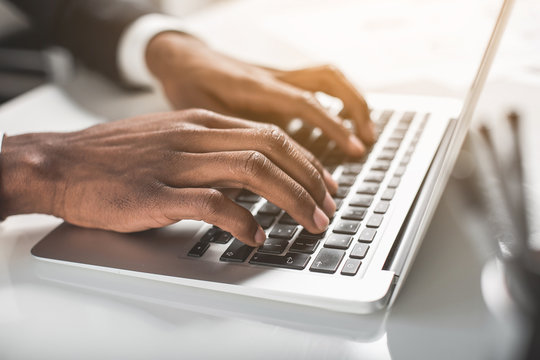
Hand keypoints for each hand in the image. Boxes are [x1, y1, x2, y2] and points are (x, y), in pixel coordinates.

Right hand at [0, 110, 336, 245]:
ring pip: (253, 172)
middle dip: (310, 179)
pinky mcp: (156, 193)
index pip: (270, 134)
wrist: (62, 163)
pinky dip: (243, 221)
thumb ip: (212, 151)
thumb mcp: (171, 139)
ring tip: (309, 221)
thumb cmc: (117, 156)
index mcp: (200, 122)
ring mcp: (176, 163)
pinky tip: (257, 236)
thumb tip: (253, 175)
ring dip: (291, 198)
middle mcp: (194, 136)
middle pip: (272, 149)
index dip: (305, 160)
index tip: (324, 183)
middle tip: (328, 205)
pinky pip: (212, 204)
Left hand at [145, 32, 374, 155]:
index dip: (333, 125)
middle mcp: (274, 79)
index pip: (305, 103)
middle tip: (366, 143)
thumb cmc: (191, 88)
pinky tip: (341, 123)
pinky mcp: (279, 81)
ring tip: (364, 133)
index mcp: (257, 88)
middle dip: (353, 109)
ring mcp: (279, 77)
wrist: (182, 60)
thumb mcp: (204, 117)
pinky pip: (316, 84)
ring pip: (326, 77)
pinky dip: (335, 101)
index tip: (354, 148)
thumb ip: (232, 140)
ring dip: (350, 101)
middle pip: (327, 81)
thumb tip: (255, 175)